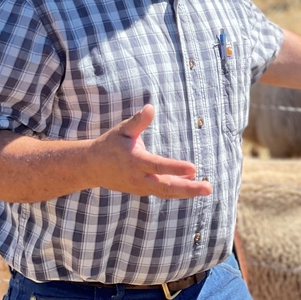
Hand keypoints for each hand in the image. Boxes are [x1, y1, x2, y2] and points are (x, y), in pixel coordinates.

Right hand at [87, 104, 211, 198]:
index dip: (175, 168)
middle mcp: (138, 178)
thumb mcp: (122, 130)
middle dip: (188, 189)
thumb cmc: (110, 144)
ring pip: (166, 192)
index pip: (157, 166)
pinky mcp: (143, 190)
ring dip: (187, 192)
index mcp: (134, 161)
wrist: (92, 167)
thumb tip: (151, 107)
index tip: (193, 168)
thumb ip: (138, 121)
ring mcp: (141, 187)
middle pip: (166, 187)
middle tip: (208, 188)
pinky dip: (179, 191)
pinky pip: (163, 192)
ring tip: (206, 188)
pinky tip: (193, 186)